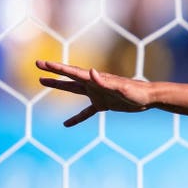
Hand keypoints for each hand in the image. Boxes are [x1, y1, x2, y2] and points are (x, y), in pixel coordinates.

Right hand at [36, 59, 152, 126]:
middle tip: (38, 65)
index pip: (72, 72)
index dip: (57, 68)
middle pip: (69, 78)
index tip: (42, 63)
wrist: (149, 98)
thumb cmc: (136, 92)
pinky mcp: (103, 104)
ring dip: (59, 85)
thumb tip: (90, 71)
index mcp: (95, 80)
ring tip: (43, 81)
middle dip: (53, 72)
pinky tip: (66, 124)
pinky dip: (76, 118)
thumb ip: (105, 81)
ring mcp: (97, 94)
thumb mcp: (121, 88)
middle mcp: (93, 84)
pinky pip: (86, 112)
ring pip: (73, 90)